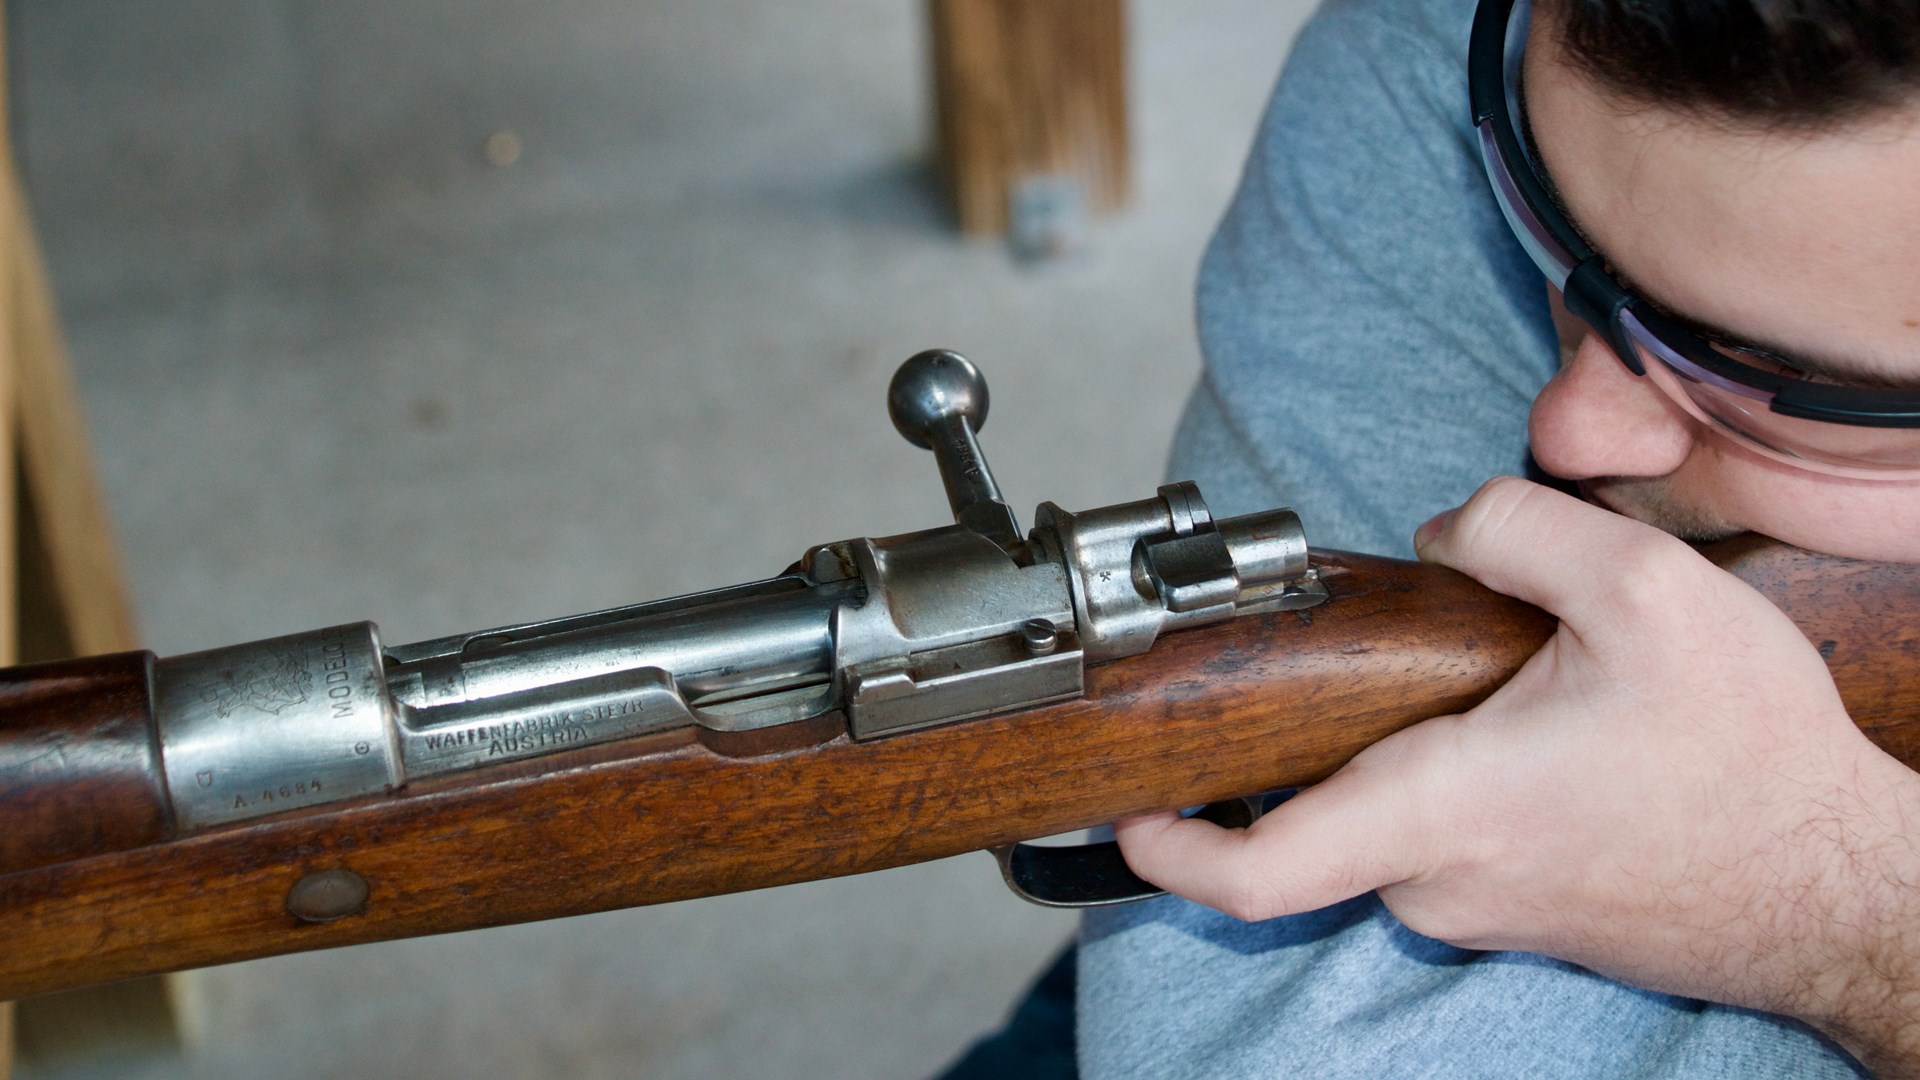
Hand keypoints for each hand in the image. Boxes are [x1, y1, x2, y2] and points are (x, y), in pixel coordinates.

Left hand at [1116, 476, 1919, 1069]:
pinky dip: (1439, 785)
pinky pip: (1438, 847)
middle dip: (1303, 744)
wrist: (1843, 888)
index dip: (1168, 851)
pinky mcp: (1519, 914)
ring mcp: (1480, 910)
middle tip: (1340, 670)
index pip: (1260, 872)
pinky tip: (1515, 730)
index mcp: (1445, 811)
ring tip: (1473, 686)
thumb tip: (1436, 535)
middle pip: (1312, 823)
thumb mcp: (1645, 592)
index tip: (1122, 814)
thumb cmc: (1753, 761)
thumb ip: (1512, 529)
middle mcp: (1444, 881)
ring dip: (1390, 756)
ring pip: (1381, 828)